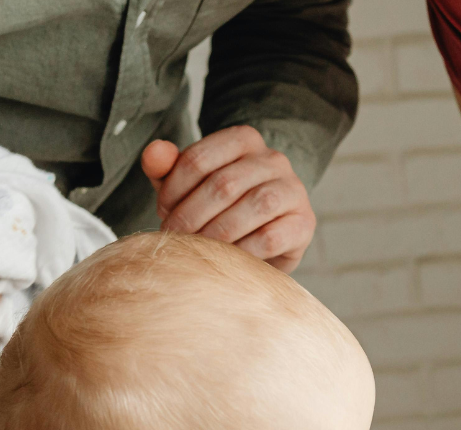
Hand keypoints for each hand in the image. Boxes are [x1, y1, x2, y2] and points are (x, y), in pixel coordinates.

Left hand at [141, 127, 315, 271]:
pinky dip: (244, 251)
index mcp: (244, 140)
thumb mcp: (190, 185)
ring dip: (218, 233)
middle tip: (174, 237)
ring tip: (199, 249)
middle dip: (192, 215)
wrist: (266, 239)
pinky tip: (228, 260)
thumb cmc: (223, 208)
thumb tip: (156, 152)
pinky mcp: (304, 223)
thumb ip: (167, 167)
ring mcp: (294, 190)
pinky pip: (271, 237)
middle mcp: (274, 159)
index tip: (163, 212)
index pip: (200, 158)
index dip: (173, 188)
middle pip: (224, 184)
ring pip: (254, 206)